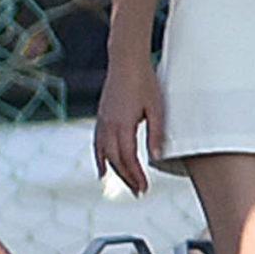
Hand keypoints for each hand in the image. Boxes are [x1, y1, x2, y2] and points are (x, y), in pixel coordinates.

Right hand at [92, 55, 165, 195]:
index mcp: (123, 125)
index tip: (144, 188)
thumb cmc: (145, 82)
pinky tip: (103, 169)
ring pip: (104, 154)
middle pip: (115, 160)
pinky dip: (100, 160)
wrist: (126, 62)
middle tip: (138, 191)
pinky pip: (97, 145)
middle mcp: (109, 127)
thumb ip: (156, 133)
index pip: (128, 158)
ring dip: (114, 172)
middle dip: (127, 178)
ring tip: (122, 185)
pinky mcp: (101, 118)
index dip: (136, 175)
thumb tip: (157, 157)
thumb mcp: (157, 108)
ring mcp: (102, 122)